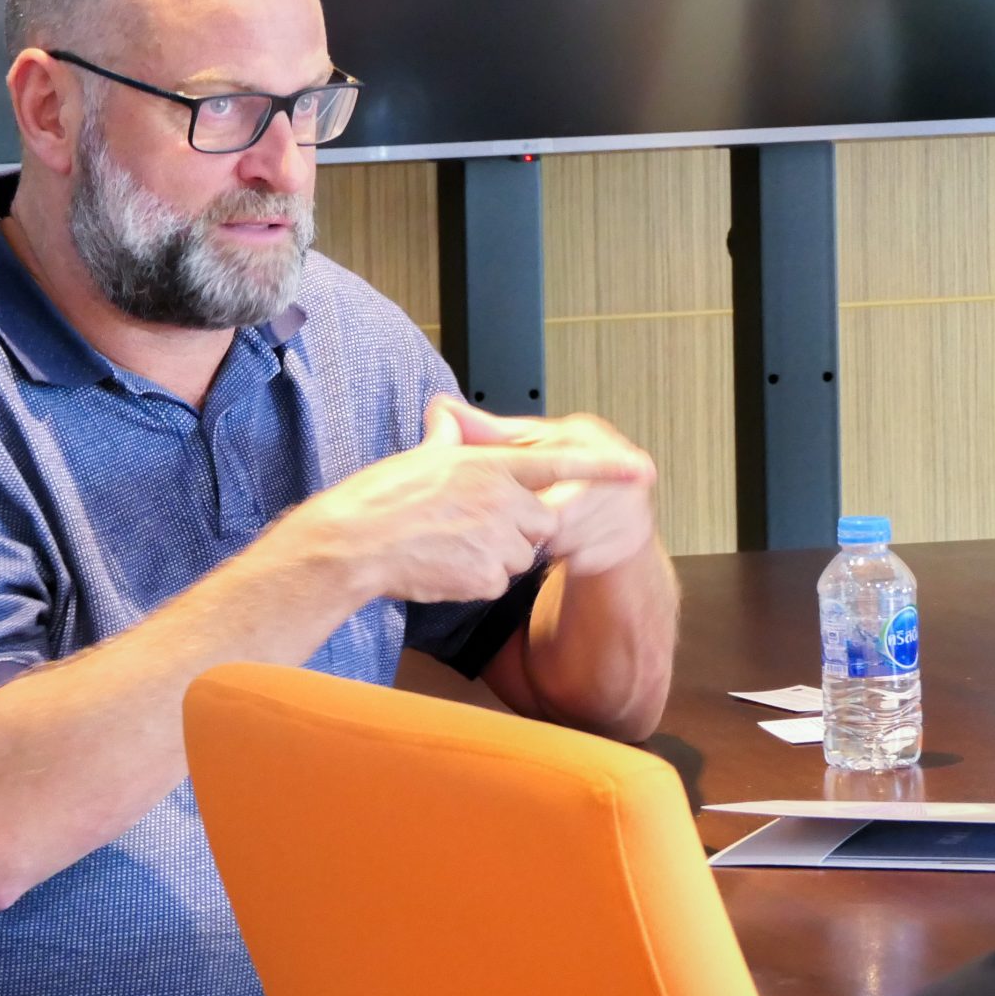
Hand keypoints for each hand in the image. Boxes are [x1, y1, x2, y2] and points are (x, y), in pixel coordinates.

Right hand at [276, 396, 647, 605]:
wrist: (355, 545)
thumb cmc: (380, 498)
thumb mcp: (419, 456)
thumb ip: (448, 437)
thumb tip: (448, 413)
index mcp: (490, 465)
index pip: (559, 461)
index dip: (603, 466)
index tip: (639, 468)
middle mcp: (502, 501)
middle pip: (539, 519)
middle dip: (517, 526)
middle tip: (468, 524)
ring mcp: (497, 542)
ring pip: (519, 555)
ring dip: (494, 554)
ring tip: (448, 545)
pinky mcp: (487, 579)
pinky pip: (497, 582)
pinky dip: (476, 580)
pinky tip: (444, 567)